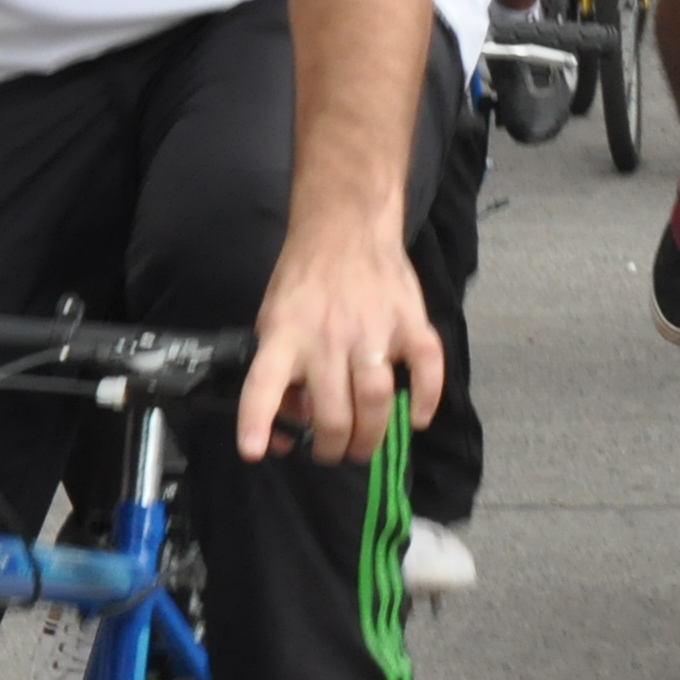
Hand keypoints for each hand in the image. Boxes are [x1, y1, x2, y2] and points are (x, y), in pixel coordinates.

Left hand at [240, 211, 444, 465]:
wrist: (344, 227)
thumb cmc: (304, 280)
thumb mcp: (274, 320)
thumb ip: (280, 368)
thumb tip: (291, 420)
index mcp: (285, 336)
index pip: (263, 384)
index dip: (257, 421)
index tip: (253, 451)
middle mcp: (327, 338)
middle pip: (332, 413)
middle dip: (331, 448)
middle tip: (332, 452)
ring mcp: (372, 330)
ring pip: (375, 400)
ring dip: (370, 436)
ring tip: (363, 446)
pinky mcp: (409, 322)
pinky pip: (426, 368)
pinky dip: (426, 400)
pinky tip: (416, 418)